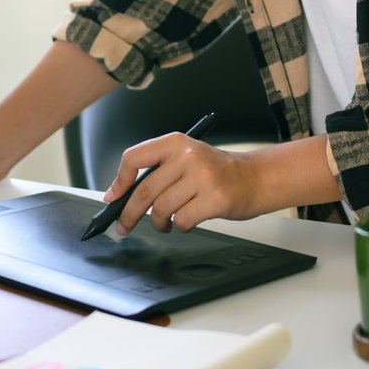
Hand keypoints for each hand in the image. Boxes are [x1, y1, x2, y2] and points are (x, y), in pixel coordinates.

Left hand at [103, 133, 258, 235]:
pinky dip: (181, 226)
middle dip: (129, 214)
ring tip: (165, 223)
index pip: (134, 157)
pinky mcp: (215, 198)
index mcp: (176, 142)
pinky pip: (182, 220)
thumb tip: (121, 194)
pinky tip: (189, 220)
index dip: (119, 181)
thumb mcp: (186, 158)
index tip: (113, 197)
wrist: (256, 177)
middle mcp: (187, 156)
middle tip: (124, 226)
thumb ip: (157, 171)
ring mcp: (202, 177)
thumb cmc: (217, 172)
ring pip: (162, 209)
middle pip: (145, 190)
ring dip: (159, 222)